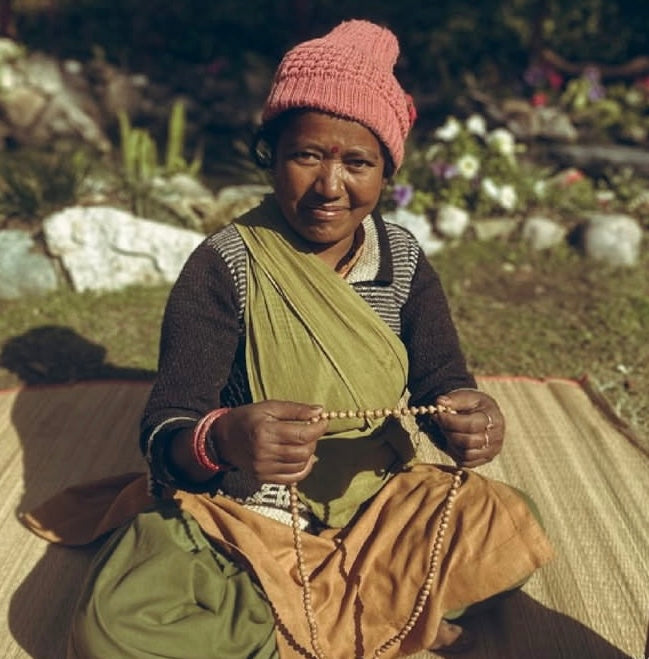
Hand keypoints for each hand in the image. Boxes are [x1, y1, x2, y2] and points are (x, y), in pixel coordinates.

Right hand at [211, 400, 327, 483]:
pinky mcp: (263, 478)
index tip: (324, 421)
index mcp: (265, 431)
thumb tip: (320, 411)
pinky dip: (303, 468)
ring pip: (300, 465)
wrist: (223, 439)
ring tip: (303, 442)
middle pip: (303, 451)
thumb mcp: (269, 407)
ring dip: (309, 453)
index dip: (318, 428)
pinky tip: (302, 458)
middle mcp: (264, 452)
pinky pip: (292, 478)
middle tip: (310, 430)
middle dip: (314, 440)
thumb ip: (295, 409)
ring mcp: (263, 468)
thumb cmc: (248, 418)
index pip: (302, 434)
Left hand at [434, 389, 504, 467]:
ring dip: (451, 444)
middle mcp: (496, 436)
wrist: (484, 414)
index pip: (470, 425)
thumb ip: (454, 399)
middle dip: (449, 433)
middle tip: (440, 424)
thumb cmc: (474, 405)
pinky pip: (466, 463)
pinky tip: (452, 442)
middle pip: (468, 442)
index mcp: (493, 417)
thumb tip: (440, 402)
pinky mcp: (486, 459)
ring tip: (446, 432)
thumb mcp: (467, 396)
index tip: (437, 415)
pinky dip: (455, 454)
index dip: (450, 421)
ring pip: (466, 455)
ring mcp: (492, 450)